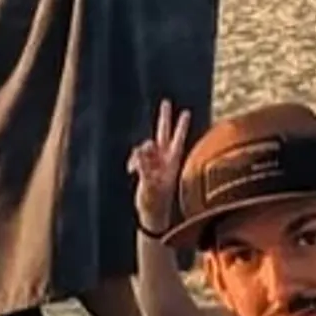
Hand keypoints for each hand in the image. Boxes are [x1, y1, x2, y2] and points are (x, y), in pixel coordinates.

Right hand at [129, 97, 197, 242]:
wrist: (151, 213)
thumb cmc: (156, 202)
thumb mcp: (151, 185)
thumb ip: (145, 168)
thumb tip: (140, 152)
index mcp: (172, 162)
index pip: (177, 140)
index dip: (180, 126)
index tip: (186, 112)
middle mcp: (164, 158)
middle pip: (164, 133)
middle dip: (164, 118)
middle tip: (166, 102)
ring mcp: (154, 161)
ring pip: (146, 145)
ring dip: (139, 154)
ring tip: (133, 169)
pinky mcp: (145, 166)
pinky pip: (137, 155)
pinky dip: (133, 161)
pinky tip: (130, 171)